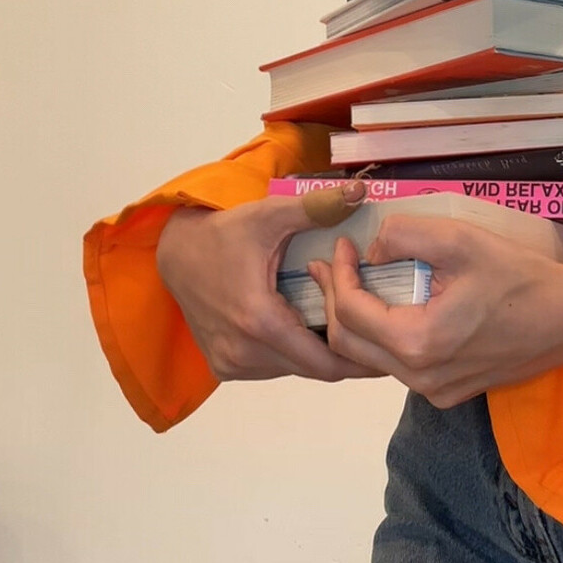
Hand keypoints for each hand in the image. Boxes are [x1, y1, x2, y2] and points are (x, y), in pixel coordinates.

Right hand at [155, 183, 386, 386]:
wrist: (175, 254)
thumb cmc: (225, 233)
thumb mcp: (270, 215)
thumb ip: (317, 208)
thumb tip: (361, 193)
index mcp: (260, 321)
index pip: (324, 362)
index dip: (359, 359)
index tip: (386, 348)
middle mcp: (244, 352)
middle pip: (312, 368)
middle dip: (343, 352)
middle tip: (372, 333)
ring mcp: (231, 363)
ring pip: (293, 370)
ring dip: (315, 351)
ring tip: (336, 320)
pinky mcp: (223, 366)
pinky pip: (271, 367)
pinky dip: (290, 352)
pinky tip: (300, 324)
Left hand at [309, 215, 562, 408]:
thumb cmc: (519, 277)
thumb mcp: (461, 240)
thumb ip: (405, 234)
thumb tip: (374, 249)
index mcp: (418, 343)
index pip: (350, 313)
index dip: (338, 276)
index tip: (342, 246)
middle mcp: (420, 378)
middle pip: (350, 345)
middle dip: (334, 302)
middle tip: (331, 267)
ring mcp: (434, 392)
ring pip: (373, 359)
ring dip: (357, 321)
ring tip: (356, 283)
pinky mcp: (448, 394)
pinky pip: (400, 367)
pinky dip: (385, 337)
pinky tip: (391, 308)